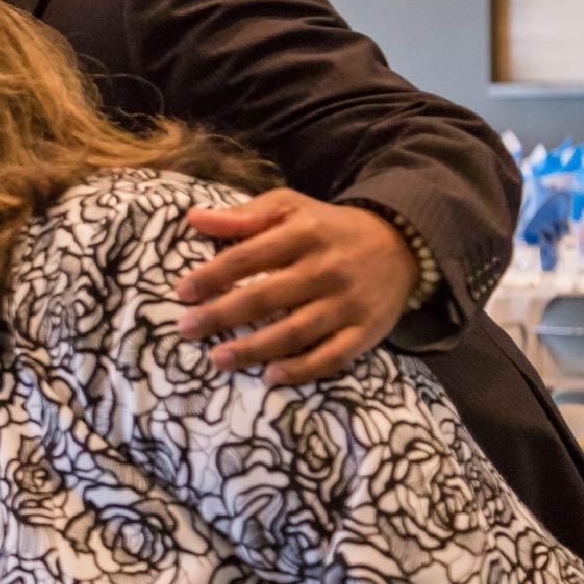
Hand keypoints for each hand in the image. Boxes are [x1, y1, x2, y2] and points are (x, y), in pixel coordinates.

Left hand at [175, 190, 416, 383]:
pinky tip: (270, 376)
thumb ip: (243, 215)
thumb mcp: (290, 207)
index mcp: (304, 233)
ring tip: (217, 359)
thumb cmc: (329, 227)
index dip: (213, 275)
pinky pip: (331, 356)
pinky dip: (301, 369)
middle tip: (186, 329)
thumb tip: (193, 218)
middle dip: (222, 315)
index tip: (182, 292)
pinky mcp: (366, 332)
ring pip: (295, 332)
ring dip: (253, 349)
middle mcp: (325, 269)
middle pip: (266, 297)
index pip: (249, 256)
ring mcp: (346, 304)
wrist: (401, 244)